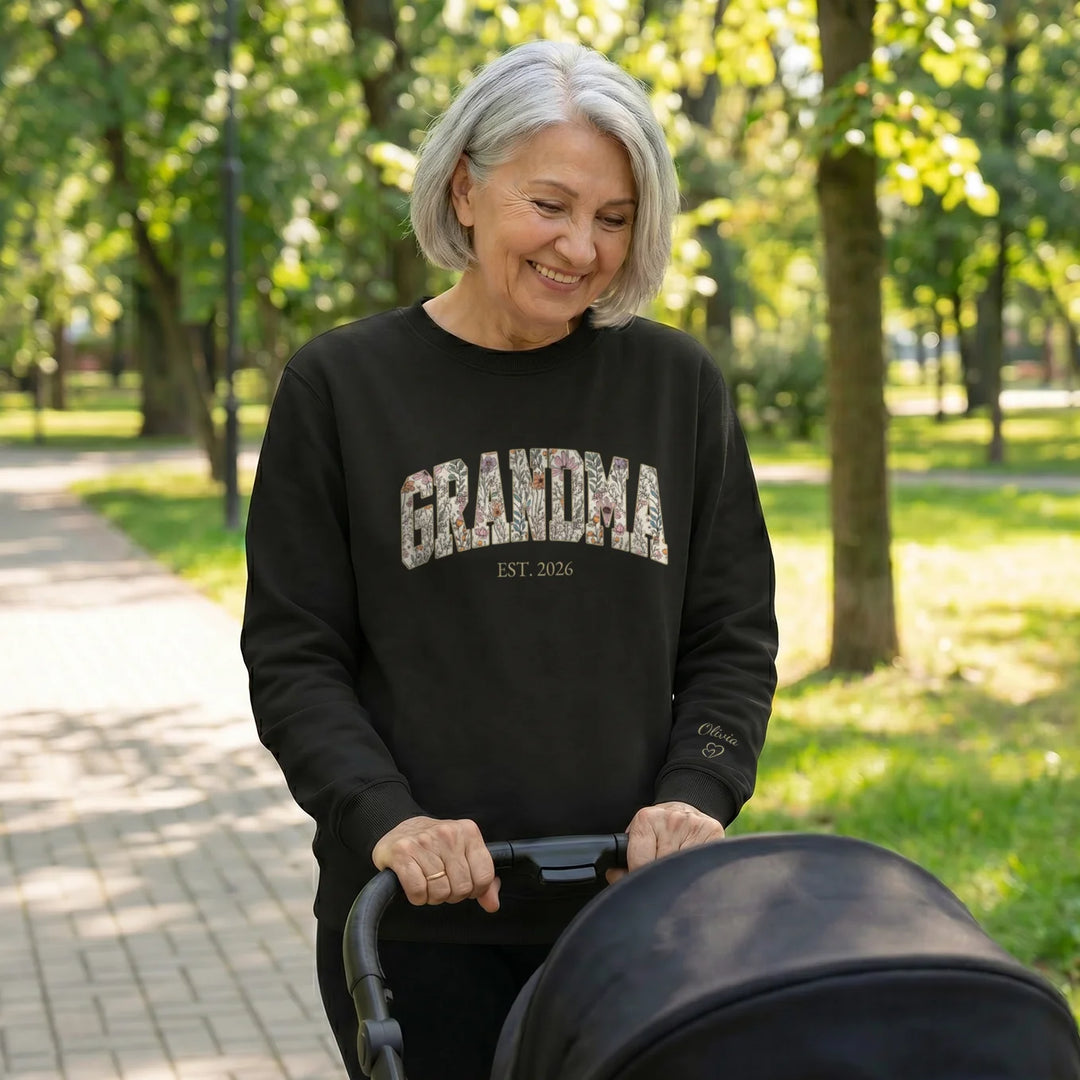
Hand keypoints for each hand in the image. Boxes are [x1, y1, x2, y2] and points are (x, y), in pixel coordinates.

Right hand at [372, 816, 499, 911]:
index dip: (475, 890)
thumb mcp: (464, 853)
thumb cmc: (434, 845)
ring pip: (440, 892)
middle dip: (452, 894)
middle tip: (442, 883)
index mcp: (468, 831)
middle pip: (462, 887)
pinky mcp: (402, 852)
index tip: (464, 885)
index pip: (484, 876)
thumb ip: (482, 878)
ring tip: (428, 882)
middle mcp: (448, 833)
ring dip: (433, 896)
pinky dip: (417, 897)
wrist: (399, 829)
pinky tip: (415, 884)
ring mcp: (424, 841)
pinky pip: (418, 891)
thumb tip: (492, 904)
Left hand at [606, 801, 724, 883]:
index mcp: (646, 819)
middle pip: (662, 869)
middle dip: (659, 880)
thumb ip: (625, 857)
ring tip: (677, 872)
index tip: (640, 886)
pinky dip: (696, 873)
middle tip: (659, 882)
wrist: (686, 807)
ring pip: (683, 869)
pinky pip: (702, 864)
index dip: (638, 878)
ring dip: (679, 879)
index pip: (640, 862)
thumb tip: (616, 878)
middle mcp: (671, 820)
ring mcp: (693, 825)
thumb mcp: (639, 836)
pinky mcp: (713, 832)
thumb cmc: (659, 828)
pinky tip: (692, 868)